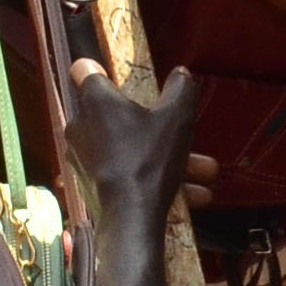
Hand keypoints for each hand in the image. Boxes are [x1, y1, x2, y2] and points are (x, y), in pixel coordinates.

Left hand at [59, 58, 211, 231]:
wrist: (130, 217)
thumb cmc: (149, 159)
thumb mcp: (177, 118)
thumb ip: (182, 89)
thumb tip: (182, 73)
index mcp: (95, 100)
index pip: (84, 69)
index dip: (99, 67)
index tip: (119, 77)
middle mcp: (81, 124)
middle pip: (120, 114)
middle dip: (158, 125)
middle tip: (186, 135)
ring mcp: (82, 156)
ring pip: (129, 148)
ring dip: (167, 158)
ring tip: (204, 173)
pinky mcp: (89, 182)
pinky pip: (125, 172)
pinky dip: (154, 179)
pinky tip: (194, 194)